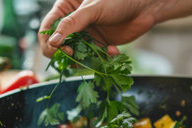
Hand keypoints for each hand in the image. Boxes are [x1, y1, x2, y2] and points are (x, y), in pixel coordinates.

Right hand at [38, 0, 158, 57]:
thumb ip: (72, 24)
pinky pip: (93, 58)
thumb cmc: (117, 0)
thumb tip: (53, 41)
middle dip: (65, 53)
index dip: (49, 41)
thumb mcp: (92, 9)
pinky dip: (101, 58)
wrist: (144, 6)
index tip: (59, 48)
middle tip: (75, 55)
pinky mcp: (98, 45)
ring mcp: (86, 35)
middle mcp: (73, 23)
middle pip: (58, 45)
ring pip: (75, 55)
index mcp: (66, 9)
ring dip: (85, 58)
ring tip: (98, 54)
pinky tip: (113, 50)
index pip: (47, 28)